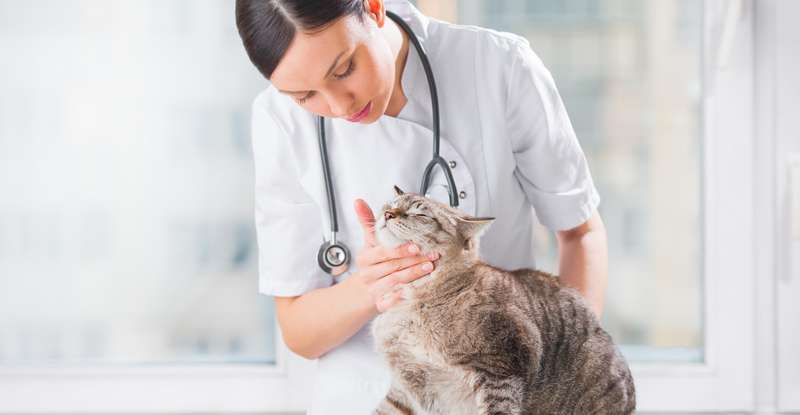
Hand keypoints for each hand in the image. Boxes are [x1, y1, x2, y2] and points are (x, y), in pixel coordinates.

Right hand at [351, 198, 438, 312]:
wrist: (360, 293)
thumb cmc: (371, 264)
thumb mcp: (369, 242)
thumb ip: (367, 222)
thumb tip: (358, 201)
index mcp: (365, 258)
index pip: (383, 253)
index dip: (400, 249)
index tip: (416, 245)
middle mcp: (368, 275)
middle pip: (393, 267)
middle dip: (414, 260)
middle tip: (433, 255)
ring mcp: (374, 291)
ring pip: (395, 282)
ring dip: (414, 275)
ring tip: (430, 268)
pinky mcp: (380, 305)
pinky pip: (393, 302)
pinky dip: (405, 296)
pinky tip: (419, 291)